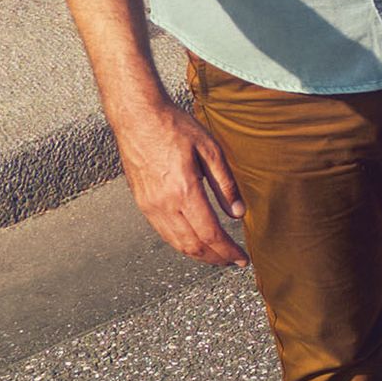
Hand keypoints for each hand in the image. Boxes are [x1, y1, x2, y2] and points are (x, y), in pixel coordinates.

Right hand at [112, 90, 245, 268]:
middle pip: (192, 244)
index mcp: (183, 191)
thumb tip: (239, 213)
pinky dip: (181, 243)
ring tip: (218, 258)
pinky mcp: (142, 202)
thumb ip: (225, 184)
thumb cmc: (176, 128)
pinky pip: (163, 232)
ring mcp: (149, 206)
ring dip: (198, 254)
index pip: (210, 233)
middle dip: (215, 258)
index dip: (228, 251)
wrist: (138, 118)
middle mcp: (163, 204)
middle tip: (234, 262)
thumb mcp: (210, 149)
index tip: (243, 259)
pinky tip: (194, 242)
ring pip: (175, 242)